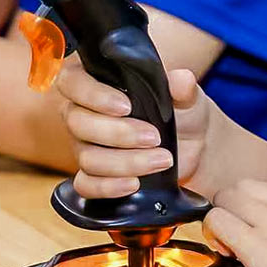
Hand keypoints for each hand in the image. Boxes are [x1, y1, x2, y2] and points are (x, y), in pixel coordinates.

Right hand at [57, 57, 212, 197]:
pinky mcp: (93, 175)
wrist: (193, 146)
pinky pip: (85, 185)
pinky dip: (108, 187)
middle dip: (118, 133)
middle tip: (154, 137)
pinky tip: (133, 184)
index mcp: (98, 83)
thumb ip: (183, 87)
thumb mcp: (187, 97)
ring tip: (161, 160)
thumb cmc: (181, 113)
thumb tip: (181, 79)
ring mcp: (85, 146)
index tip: (126, 106)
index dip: (93, 95)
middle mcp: (84, 113)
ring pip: (87, 157)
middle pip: (79, 123)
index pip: (73, 81)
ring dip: (125, 162)